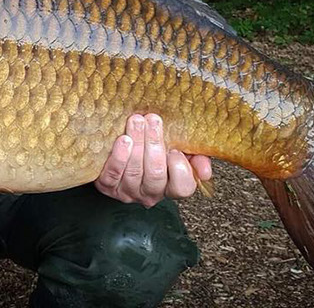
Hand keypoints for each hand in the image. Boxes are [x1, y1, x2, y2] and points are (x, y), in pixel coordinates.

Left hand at [95, 113, 212, 206]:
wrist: (124, 150)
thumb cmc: (155, 149)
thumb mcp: (180, 151)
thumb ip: (196, 157)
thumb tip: (205, 171)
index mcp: (171, 186)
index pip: (183, 187)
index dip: (180, 169)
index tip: (175, 149)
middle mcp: (151, 193)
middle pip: (155, 174)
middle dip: (154, 145)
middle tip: (152, 120)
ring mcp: (128, 192)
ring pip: (134, 172)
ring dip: (136, 144)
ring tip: (136, 121)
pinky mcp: (108, 186)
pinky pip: (113, 175)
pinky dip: (118, 157)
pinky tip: (122, 140)